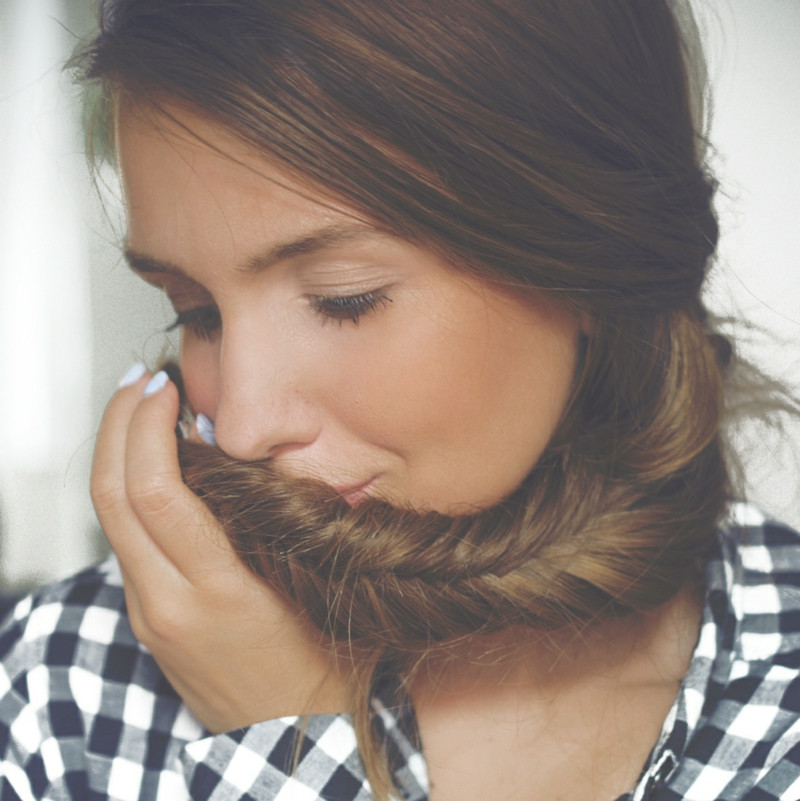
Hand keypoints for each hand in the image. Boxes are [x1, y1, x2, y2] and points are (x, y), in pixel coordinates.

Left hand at [91, 367, 348, 732]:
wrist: (291, 732)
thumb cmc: (318, 657)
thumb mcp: (303, 581)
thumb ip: (262, 520)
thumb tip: (224, 451)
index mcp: (219, 591)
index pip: (157, 495)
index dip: (149, 429)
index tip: (165, 387)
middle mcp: (168, 604)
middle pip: (112, 498)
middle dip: (117, 426)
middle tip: (140, 380)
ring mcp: (149, 614)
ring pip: (108, 518)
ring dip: (114, 452)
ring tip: (138, 408)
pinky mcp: (144, 619)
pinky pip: (123, 542)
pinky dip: (127, 488)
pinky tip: (150, 463)